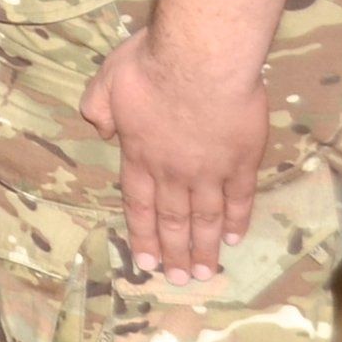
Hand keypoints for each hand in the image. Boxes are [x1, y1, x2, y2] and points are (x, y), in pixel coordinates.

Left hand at [81, 29, 271, 282]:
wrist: (201, 60)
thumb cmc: (150, 65)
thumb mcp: (106, 80)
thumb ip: (98, 108)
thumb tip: (100, 130)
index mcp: (139, 154)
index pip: (138, 204)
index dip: (143, 234)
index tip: (146, 262)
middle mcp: (173, 171)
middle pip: (173, 220)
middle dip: (174, 252)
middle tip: (177, 280)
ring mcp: (210, 170)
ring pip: (206, 218)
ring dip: (204, 247)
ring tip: (204, 273)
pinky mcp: (242, 162)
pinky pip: (240, 199)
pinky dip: (238, 221)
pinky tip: (234, 238)